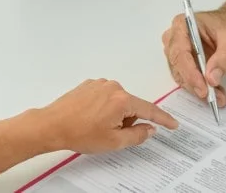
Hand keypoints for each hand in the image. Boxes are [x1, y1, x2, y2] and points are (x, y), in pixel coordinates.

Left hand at [36, 79, 178, 153]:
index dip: (162, 119)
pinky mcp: (88, 85)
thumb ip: (137, 135)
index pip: (149, 110)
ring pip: (118, 101)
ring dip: (114, 114)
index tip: (173, 124)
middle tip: (110, 133)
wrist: (52, 125)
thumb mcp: (113, 142)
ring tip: (96, 126)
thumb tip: (149, 129)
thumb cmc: (80, 133)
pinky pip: (105, 96)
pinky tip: (90, 118)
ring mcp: (99, 84)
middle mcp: (113, 87)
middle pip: (131, 105)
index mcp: (122, 100)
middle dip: (126, 120)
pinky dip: (103, 107)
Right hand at [161, 6, 225, 107]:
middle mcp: (174, 38)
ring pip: (182, 76)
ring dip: (199, 89)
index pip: (180, 52)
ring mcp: (177, 51)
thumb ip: (224, 57)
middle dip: (195, 84)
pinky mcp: (183, 63)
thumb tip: (212, 79)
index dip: (190, 73)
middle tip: (214, 98)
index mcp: (182, 25)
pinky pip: (188, 79)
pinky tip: (215, 93)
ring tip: (219, 97)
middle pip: (178, 66)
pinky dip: (201, 88)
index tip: (203, 89)